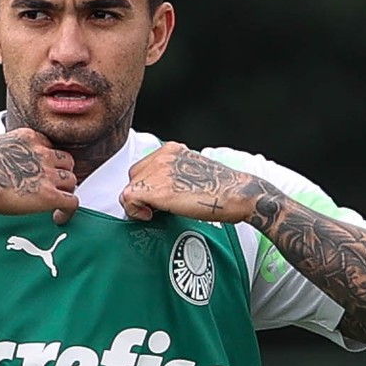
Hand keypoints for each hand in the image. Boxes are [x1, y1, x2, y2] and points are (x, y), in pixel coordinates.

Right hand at [0, 128, 78, 223]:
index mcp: (27, 138)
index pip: (50, 146)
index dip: (48, 160)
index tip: (42, 171)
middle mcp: (42, 152)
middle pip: (66, 161)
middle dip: (62, 174)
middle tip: (54, 187)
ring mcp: (47, 173)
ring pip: (72, 181)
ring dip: (65, 193)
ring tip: (56, 204)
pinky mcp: (49, 195)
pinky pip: (72, 203)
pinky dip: (69, 212)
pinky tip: (59, 218)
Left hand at [120, 142, 264, 223]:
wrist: (237, 195)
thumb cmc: (222, 191)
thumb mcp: (195, 173)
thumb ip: (175, 176)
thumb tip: (159, 194)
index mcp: (172, 149)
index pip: (144, 166)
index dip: (146, 185)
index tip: (157, 200)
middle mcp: (164, 155)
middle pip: (134, 175)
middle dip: (141, 193)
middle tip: (156, 208)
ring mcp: (160, 171)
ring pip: (130, 188)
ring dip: (139, 203)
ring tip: (156, 213)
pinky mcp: (158, 189)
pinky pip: (128, 199)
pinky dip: (135, 211)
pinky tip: (151, 216)